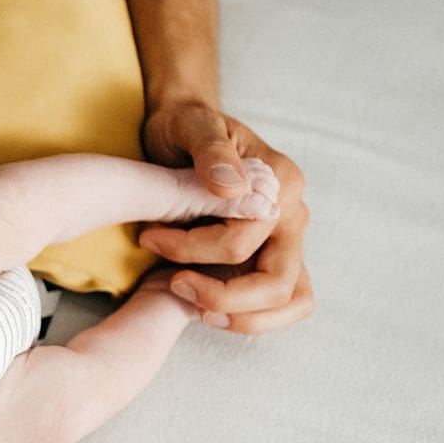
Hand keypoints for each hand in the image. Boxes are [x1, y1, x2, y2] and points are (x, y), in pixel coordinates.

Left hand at [138, 103, 314, 334]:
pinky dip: (251, 317)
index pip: (242, 241)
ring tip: (195, 307)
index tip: (150, 238)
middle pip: (276, 283)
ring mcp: (289, 240)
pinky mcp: (276, 257)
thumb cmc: (187, 128)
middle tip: (174, 284)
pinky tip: (207, 306)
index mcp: (281, 183)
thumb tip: (231, 187)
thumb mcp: (192, 125)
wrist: (189, 131)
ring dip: (243, 317)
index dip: (190, 249)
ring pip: (291, 302)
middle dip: (221, 295)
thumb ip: (211, 150)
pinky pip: (284, 304)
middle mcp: (293, 215)